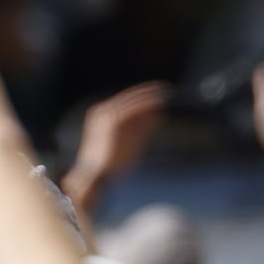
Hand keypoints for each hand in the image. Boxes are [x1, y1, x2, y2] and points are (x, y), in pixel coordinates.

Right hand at [66, 81, 170, 205]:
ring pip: (132, 101)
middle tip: (166, 89)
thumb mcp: (131, 142)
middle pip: (129, 98)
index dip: (144, 94)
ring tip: (167, 94)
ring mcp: (106, 116)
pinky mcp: (113, 121)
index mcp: (102, 115)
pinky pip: (133, 108)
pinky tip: (160, 102)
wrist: (95, 174)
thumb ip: (144, 127)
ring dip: (150, 97)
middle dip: (149, 92)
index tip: (160, 91)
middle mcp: (102, 112)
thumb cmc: (112, 162)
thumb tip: (161, 114)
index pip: (126, 100)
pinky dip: (147, 104)